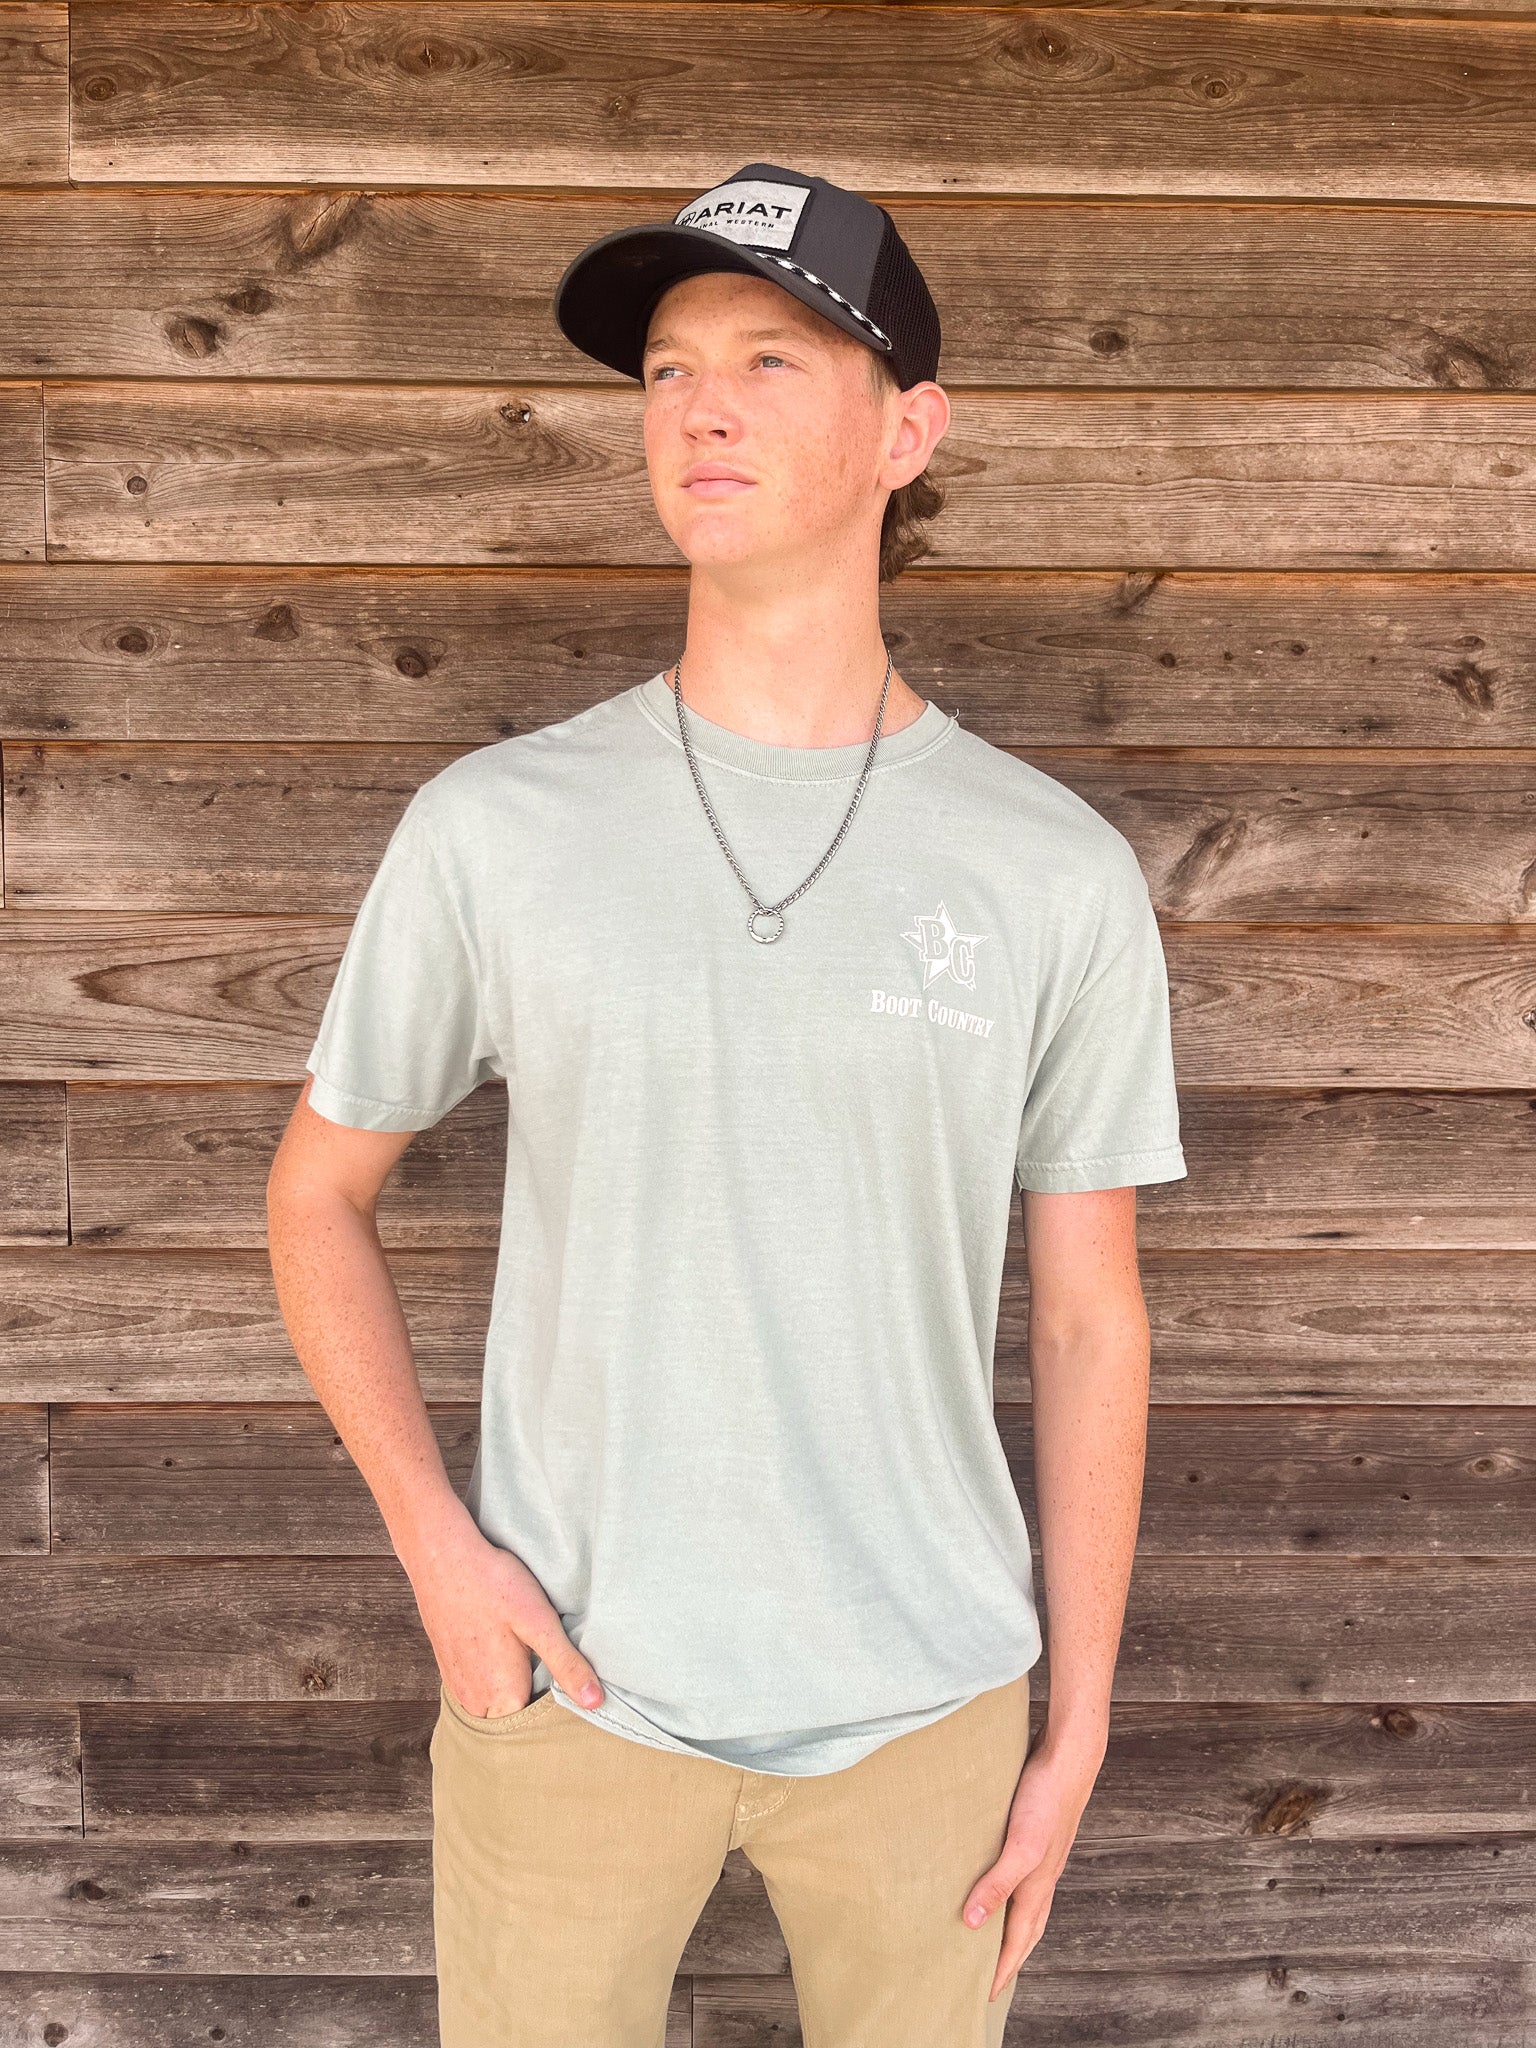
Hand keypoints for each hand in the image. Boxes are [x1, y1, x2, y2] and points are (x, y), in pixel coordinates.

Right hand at [403, 1507, 604, 1717]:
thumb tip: (595, 1701)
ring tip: (525, 1655)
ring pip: (493, 1703)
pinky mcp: (448, 1668)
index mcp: (501, 1696)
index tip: (564, 1681)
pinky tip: (500, 1646)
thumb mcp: (539, 1622)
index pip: (536, 1725)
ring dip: (510, 1687)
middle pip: (513, 1717)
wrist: (442, 1557)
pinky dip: (490, 1676)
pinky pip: (476, 1687)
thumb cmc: (492, 1585)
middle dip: (532, 1698)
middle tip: (545, 1662)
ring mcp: (457, 1685)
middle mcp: (474, 1700)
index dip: (554, 1707)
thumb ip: (566, 1665)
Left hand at [961, 1723, 1103, 2001]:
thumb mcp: (1020, 1846)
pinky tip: (993, 1877)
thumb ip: (997, 1884)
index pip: (1016, 1941)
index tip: (985, 1997)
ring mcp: (1039, 1856)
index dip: (1001, 1970)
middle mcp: (1040, 1876)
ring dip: (1008, 1925)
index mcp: (1037, 1886)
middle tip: (990, 1979)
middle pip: (1025, 1930)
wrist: (1069, 1756)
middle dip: (1008, 1958)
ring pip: (1024, 1903)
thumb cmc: (1047, 1799)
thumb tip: (971, 1923)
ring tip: (989, 1937)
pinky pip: (1017, 1875)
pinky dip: (1006, 1889)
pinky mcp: (1032, 1833)